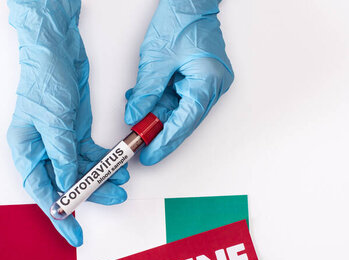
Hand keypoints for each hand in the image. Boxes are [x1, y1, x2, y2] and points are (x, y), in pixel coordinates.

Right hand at [7, 0, 128, 246]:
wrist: (57, 50)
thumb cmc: (45, 80)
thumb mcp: (54, 121)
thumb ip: (62, 154)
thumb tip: (70, 183)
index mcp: (27, 150)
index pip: (42, 190)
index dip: (59, 214)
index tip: (73, 233)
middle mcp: (42, 150)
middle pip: (65, 183)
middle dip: (90, 195)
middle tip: (114, 201)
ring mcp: (60, 141)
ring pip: (81, 171)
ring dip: (102, 179)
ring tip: (122, 184)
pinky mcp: (76, 132)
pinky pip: (90, 155)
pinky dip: (104, 162)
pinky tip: (119, 167)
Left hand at [125, 0, 233, 165]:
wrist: (190, 1)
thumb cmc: (180, 19)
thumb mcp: (156, 59)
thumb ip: (146, 92)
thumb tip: (135, 116)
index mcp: (208, 82)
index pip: (184, 122)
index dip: (165, 142)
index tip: (149, 155)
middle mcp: (213, 86)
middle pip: (184, 120)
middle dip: (159, 132)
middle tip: (139, 145)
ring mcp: (209, 83)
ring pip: (180, 111)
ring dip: (158, 116)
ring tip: (137, 122)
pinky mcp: (200, 79)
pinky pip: (180, 99)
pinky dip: (162, 103)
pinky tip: (146, 103)